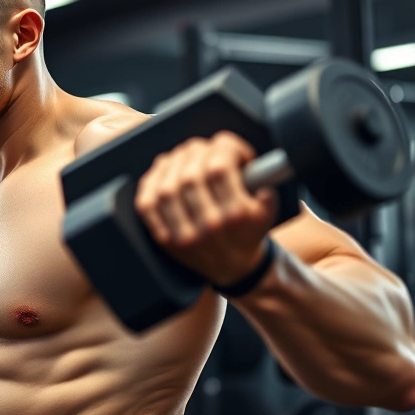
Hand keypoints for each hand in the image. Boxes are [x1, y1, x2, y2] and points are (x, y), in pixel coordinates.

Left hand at [134, 131, 276, 286]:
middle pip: (191, 174)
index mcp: (236, 215)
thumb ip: (265, 189)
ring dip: (173, 163)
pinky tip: (162, 172)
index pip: (219, 168)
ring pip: (167, 187)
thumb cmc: (247, 233)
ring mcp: (183, 234)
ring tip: (183, 156)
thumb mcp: (267, 213)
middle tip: (203, 148)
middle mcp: (209, 226)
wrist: (232, 268)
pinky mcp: (164, 239)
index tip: (227, 146)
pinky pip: (146, 206)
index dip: (222, 148)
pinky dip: (150, 183)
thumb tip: (257, 167)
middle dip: (196, 152)